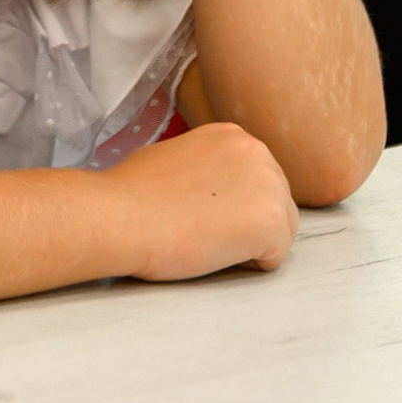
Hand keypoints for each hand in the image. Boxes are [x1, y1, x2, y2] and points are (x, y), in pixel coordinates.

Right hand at [106, 121, 298, 277]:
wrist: (121, 214)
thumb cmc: (132, 192)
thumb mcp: (175, 156)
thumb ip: (205, 167)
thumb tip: (210, 187)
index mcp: (233, 136)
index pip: (256, 182)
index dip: (230, 206)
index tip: (200, 213)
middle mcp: (258, 152)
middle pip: (275, 204)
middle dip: (246, 224)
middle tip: (201, 230)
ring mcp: (269, 185)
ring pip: (280, 231)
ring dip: (248, 244)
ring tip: (205, 239)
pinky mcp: (272, 222)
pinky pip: (273, 258)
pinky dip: (247, 266)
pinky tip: (212, 251)